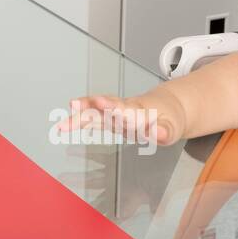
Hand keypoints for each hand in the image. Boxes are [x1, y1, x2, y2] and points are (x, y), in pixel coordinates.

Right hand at [55, 90, 186, 147]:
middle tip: (77, 104)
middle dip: (92, 107)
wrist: (166, 106)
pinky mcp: (109, 117)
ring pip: (96, 110)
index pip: (126, 110)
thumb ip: (165, 132)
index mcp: (140, 112)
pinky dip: (79, 117)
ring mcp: (115, 112)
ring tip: (65, 117)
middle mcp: (124, 109)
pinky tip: (65, 122)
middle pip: (106, 108)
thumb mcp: (172, 129)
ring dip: (82, 111)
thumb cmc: (167, 119)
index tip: (104, 104)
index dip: (115, 108)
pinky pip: (92, 116)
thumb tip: (161, 134)